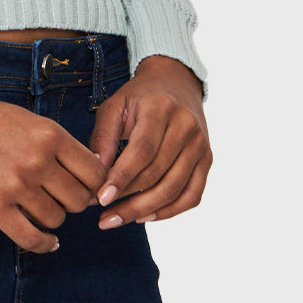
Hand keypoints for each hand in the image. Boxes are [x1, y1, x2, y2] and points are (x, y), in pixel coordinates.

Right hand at [0, 68, 109, 254]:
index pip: (95, 171)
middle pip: (79, 199)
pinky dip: (43, 244)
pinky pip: (30, 238)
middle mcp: (37, 160)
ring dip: (51, 218)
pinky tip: (46, 242)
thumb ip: (54, 141)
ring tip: (39, 208)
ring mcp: (15, 186)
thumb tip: (89, 166)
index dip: (95, 183)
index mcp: (48, 134)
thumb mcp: (22, 117)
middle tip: (60, 198)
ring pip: (55, 218)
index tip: (87, 188)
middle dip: (73, 202)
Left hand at [87, 55, 211, 229]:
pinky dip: (169, 211)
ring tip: (118, 220)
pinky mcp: (207, 159)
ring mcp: (201, 144)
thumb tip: (95, 175)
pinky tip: (145, 216)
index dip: (122, 177)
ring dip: (145, 210)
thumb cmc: (138, 98)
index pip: (142, 151)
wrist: (174, 83)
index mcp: (160, 108)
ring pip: (175, 189)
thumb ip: (103, 139)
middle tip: (104, 218)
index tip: (101, 199)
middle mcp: (186, 126)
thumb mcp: (114, 107)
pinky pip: (192, 195)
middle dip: (128, 200)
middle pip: (158, 173)